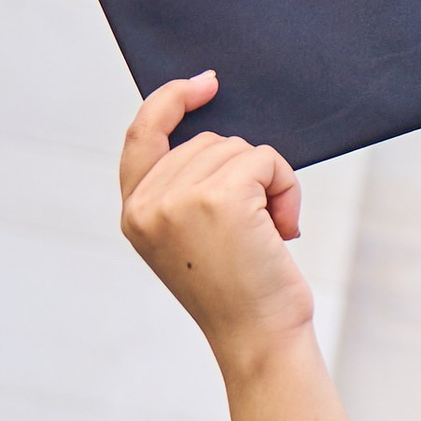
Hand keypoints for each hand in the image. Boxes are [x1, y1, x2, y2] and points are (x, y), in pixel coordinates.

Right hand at [119, 75, 311, 379]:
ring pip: (240, 149)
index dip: (169, 101)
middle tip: (261, 227)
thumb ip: (187, 190)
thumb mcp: (194, 238)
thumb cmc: (241, 291)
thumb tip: (223, 137)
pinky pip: (265, 160)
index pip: (140, 136)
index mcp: (135, 213)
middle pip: (208, 141)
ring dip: (270, 183)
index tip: (205, 84)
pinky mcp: (219, 198)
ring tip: (270, 233)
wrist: (259, 336)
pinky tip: (285, 228)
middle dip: (247, 172)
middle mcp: (147, 204)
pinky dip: (286, 187)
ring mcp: (179, 199)